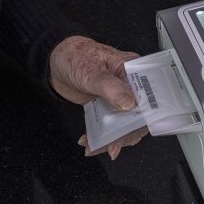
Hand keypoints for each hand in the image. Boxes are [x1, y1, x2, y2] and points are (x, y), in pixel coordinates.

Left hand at [48, 35, 147, 158]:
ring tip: (97, 147)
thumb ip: (109, 87)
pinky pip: (111, 125)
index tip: (133, 131)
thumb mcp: (91, 71)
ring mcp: (119, 96)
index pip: (150, 95)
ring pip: (125, 124)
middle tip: (112, 146)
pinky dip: (103, 137)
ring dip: (113, 139)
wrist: (54, 62)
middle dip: (125, 134)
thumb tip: (128, 103)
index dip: (146, 116)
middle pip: (139, 115)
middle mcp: (130, 84)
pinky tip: (92, 142)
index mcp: (132, 69)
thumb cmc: (74, 56)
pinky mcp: (108, 105)